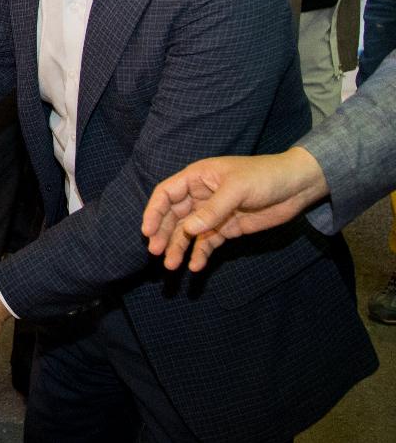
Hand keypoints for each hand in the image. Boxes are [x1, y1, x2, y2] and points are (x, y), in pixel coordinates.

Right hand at [141, 147, 328, 271]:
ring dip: (179, 247)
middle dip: (163, 234)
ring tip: (172, 265)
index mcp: (197, 177)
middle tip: (155, 252)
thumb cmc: (264, 176)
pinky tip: (195, 265)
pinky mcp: (226, 227)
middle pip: (173, 216)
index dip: (154, 211)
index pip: (166, 194)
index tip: (147, 231)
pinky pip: (207, 242)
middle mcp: (200, 195)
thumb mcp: (236, 189)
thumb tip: (187, 230)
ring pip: (188, 232)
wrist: (296, 186)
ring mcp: (213, 213)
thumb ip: (212, 210)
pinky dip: (200, 254)